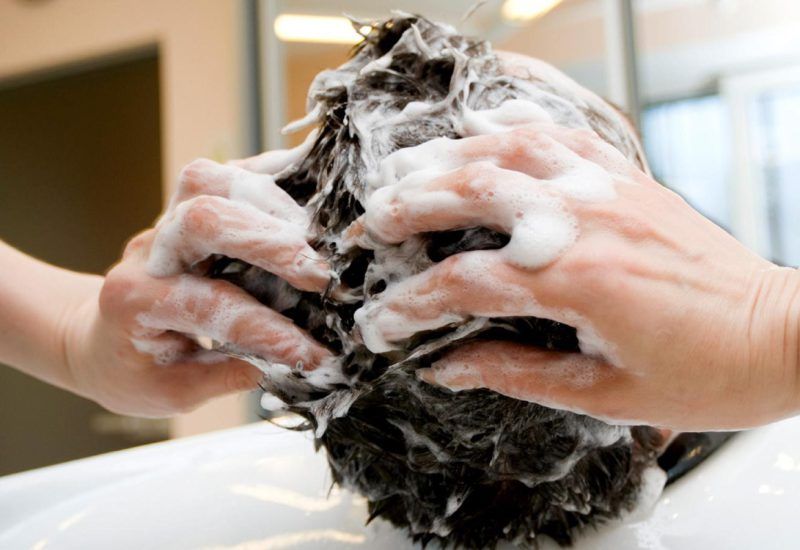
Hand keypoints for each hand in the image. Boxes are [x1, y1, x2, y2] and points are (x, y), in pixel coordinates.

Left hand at [63, 154, 331, 416]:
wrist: (99, 337)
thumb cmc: (131, 370)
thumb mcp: (167, 394)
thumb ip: (220, 379)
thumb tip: (280, 364)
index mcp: (136, 301)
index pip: (212, 306)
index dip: (268, 331)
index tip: (313, 354)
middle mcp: (149, 251)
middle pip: (203, 219)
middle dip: (269, 244)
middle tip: (318, 276)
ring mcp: (166, 220)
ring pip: (209, 181)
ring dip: (269, 203)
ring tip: (313, 236)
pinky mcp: (186, 205)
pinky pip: (225, 173)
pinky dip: (267, 175)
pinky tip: (304, 184)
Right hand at [348, 122, 799, 429]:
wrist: (778, 336)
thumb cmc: (702, 374)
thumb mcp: (601, 395)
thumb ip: (514, 373)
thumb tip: (445, 367)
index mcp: (579, 283)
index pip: (465, 283)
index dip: (411, 304)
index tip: (379, 323)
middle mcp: (586, 222)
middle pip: (471, 191)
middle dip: (407, 206)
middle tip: (368, 226)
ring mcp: (606, 189)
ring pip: (507, 149)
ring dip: (446, 157)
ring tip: (404, 174)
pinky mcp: (625, 178)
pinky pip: (559, 130)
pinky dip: (512, 121)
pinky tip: (480, 125)